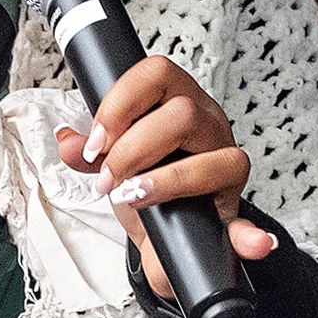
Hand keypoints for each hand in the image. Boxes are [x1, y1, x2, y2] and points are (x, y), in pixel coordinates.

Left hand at [61, 53, 286, 300]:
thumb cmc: (145, 183)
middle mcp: (209, 128)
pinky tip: (248, 243)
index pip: (157, 74)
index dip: (121, 103)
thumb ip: (88, 153)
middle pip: (183, 113)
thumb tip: (68, 142)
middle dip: (133, 148)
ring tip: (133, 197)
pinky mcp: (234, 214)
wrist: (162, 230)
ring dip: (167, 181)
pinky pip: (249, 225)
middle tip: (107, 177)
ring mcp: (227, 168)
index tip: (94, 141)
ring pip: (215, 157)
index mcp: (180, 103)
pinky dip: (249, 236)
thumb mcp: (112, 164)